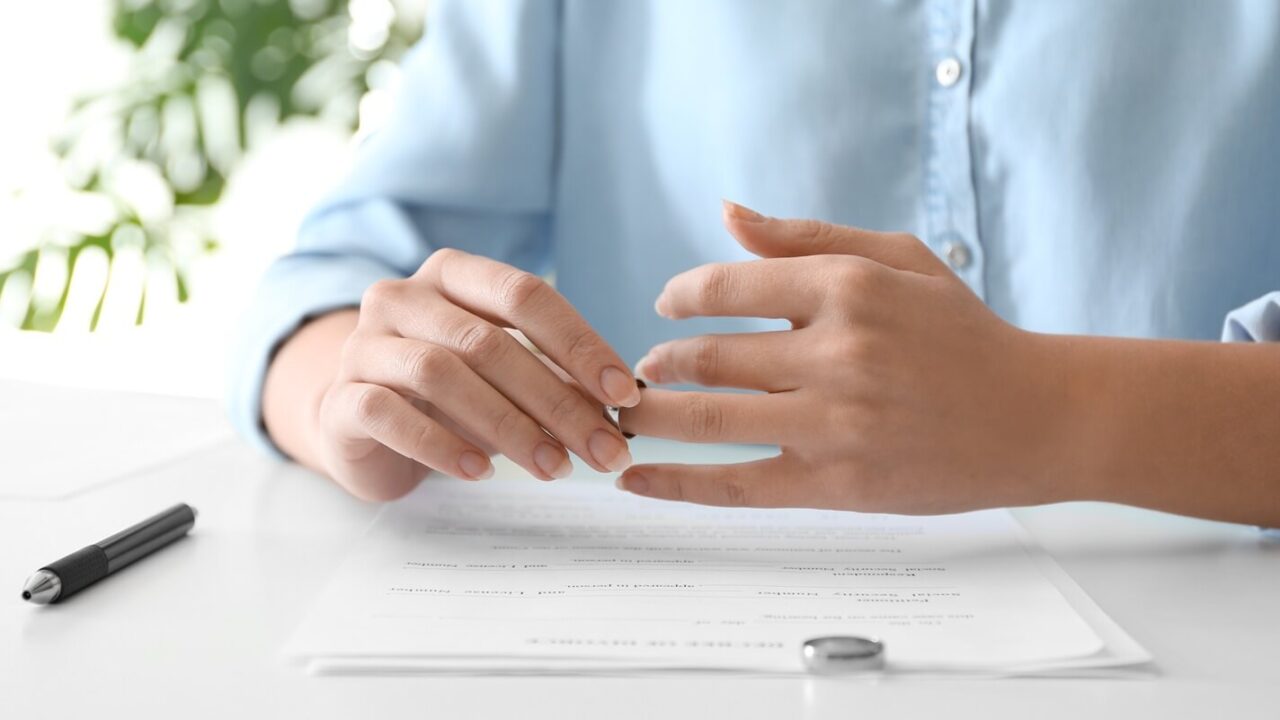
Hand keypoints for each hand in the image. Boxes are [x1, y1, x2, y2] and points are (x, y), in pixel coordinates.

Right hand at [315, 248, 638, 499]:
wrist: (358, 424)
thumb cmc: (447, 393)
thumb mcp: (504, 375)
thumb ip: (552, 378)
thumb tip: (619, 404)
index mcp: (453, 275)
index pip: (524, 295)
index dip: (579, 343)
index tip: (623, 395)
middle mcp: (403, 298)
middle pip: (489, 342)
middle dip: (557, 401)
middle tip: (603, 450)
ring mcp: (364, 345)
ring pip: (441, 375)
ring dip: (509, 426)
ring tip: (555, 469)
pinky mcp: (340, 398)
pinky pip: (388, 414)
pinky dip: (441, 445)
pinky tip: (482, 473)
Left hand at [617, 201, 1069, 512]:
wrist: (1037, 418)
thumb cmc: (965, 334)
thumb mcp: (900, 260)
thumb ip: (807, 237)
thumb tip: (727, 213)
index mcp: (848, 289)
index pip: (726, 287)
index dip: (680, 297)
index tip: (666, 307)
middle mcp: (836, 353)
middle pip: (709, 356)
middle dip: (660, 362)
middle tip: (640, 369)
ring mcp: (834, 423)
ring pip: (710, 418)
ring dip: (652, 416)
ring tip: (625, 413)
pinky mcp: (836, 485)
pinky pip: (736, 485)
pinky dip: (676, 484)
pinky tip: (634, 480)